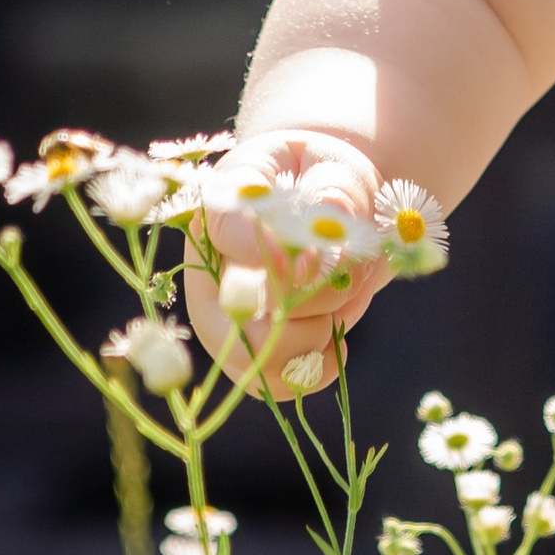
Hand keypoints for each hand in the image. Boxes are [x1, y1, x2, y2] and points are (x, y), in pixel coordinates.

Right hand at [189, 129, 389, 395]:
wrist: (331, 213)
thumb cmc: (329, 184)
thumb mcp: (340, 171)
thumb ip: (336, 192)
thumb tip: (329, 218)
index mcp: (225, 198)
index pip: (226, 228)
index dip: (270, 250)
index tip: (317, 256)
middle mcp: (207, 261)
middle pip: (234, 311)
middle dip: (308, 303)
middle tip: (347, 278)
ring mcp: (218, 312)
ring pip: (252, 356)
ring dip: (315, 335)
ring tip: (343, 300)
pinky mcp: (240, 349)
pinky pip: (268, 383)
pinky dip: (314, 370)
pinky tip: (337, 343)